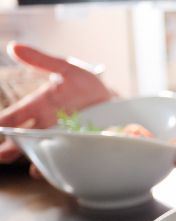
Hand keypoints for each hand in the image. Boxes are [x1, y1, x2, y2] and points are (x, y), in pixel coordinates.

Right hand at [0, 42, 112, 163]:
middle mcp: (47, 125)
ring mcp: (62, 138)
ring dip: (36, 159)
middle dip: (11, 148)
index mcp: (40, 106)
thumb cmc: (88, 86)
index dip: (3, 122)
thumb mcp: (67, 69)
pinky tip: (55, 171)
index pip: (14, 115)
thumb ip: (42, 60)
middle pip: (24, 138)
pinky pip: (64, 159)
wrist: (115, 103)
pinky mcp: (77, 147)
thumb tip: (14, 47)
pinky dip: (58, 165)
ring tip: (31, 168)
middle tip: (2, 156)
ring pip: (43, 151)